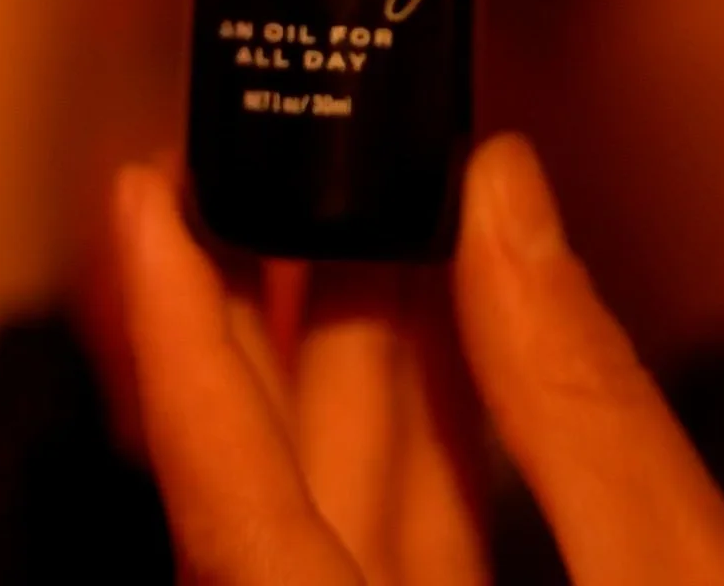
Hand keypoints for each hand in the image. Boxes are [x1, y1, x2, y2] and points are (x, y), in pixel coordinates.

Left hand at [116, 139, 723, 584]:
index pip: (224, 504)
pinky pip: (413, 575)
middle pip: (275, 504)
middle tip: (274, 177)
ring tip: (379, 223)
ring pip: (347, 535)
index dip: (176, 337)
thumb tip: (503, 204)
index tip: (144, 201)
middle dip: (280, 325)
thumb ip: (579, 401)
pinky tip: (464, 357)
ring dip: (368, 378)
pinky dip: (439, 463)